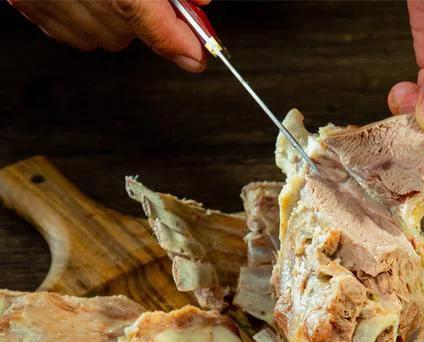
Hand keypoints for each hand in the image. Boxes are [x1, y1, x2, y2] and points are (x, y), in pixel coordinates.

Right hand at [9, 0, 209, 71]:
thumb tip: (199, 0)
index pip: (146, 17)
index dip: (177, 40)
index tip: (197, 54)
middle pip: (127, 32)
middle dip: (144, 17)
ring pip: (102, 38)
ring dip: (115, 19)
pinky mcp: (24, 2)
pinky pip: (72, 34)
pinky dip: (87, 19)